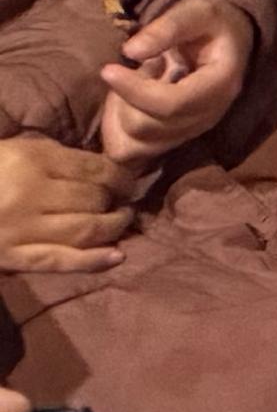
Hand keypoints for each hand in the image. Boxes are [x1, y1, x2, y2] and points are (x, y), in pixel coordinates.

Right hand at [0, 135, 124, 280]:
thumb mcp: (18, 150)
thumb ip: (58, 158)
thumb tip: (104, 171)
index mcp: (33, 160)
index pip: (95, 169)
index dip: (121, 176)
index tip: (129, 181)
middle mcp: (31, 194)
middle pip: (94, 199)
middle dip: (118, 201)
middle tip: (128, 201)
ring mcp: (21, 230)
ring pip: (84, 230)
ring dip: (113, 228)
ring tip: (123, 222)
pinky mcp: (12, 258)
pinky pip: (59, 261)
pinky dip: (92, 261)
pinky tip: (117, 257)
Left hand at [96, 0, 254, 164]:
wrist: (227, 41)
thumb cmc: (212, 24)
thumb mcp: (197, 12)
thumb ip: (168, 27)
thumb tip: (130, 51)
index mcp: (220, 86)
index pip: (171, 105)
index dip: (134, 91)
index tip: (108, 69)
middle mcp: (207, 118)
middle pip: (146, 127)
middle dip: (126, 99)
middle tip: (137, 67)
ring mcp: (189, 134)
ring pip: (133, 146)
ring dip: (119, 116)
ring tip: (135, 85)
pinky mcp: (172, 141)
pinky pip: (129, 153)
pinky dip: (116, 132)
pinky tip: (127, 104)